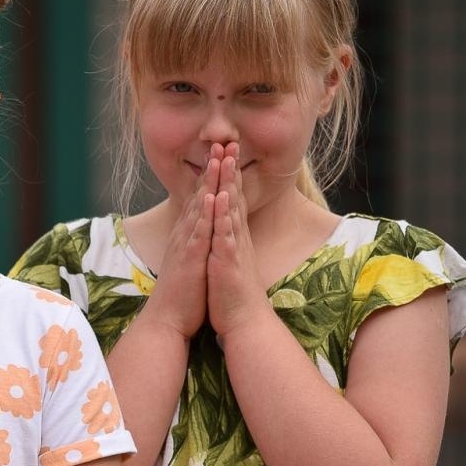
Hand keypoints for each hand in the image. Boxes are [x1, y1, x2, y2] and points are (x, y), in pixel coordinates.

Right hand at [141, 143, 217, 339]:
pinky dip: (205, 212)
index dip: (211, 176)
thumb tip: (202, 233)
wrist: (168, 320)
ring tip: (217, 158)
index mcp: (188, 236)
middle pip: (199, 195)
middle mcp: (185, 235)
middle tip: (222, 142)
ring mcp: (186, 244)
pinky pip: (199, 230)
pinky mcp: (190, 257)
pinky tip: (211, 195)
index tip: (222, 154)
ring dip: (209, 181)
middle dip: (212, 168)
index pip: (200, 199)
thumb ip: (195, 244)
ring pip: (199, 206)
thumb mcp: (192, 263)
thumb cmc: (183, 295)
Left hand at [207, 144, 274, 339]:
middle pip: (235, 197)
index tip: (225, 153)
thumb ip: (229, 242)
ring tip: (226, 160)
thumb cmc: (233, 294)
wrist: (244, 322)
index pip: (232, 200)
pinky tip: (222, 198)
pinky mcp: (228, 261)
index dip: (228, 176)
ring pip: (232, 209)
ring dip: (229, 184)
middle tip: (228, 142)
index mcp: (234, 237)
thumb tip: (227, 228)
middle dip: (230, 169)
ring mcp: (234, 247)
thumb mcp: (229, 261)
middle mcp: (237, 237)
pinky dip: (224, 215)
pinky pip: (226, 234)